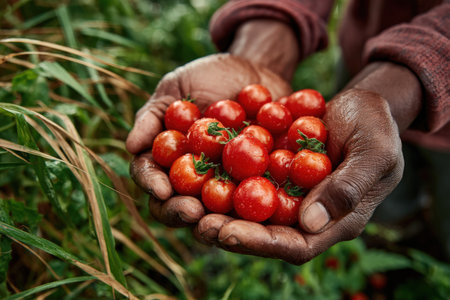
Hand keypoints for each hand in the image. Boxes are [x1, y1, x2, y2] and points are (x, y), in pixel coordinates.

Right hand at [126, 53, 291, 225]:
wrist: (254, 73)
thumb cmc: (208, 78)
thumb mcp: (177, 88)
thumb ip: (153, 114)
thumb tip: (131, 145)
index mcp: (167, 158)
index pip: (150, 176)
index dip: (152, 184)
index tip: (162, 190)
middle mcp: (193, 177)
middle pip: (179, 204)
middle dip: (182, 212)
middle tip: (193, 212)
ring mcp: (225, 184)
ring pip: (215, 212)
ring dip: (217, 220)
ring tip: (224, 221)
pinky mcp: (257, 184)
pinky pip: (257, 198)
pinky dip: (259, 202)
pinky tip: (266, 202)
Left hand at [194, 62, 421, 263]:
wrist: (361, 105)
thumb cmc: (377, 127)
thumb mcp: (373, 153)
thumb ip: (348, 188)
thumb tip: (310, 223)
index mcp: (335, 221)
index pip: (296, 245)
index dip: (261, 243)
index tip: (228, 234)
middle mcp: (307, 215)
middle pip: (265, 234)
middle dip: (230, 232)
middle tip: (197, 223)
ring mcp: (289, 195)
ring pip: (250, 212)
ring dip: (218, 211)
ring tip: (187, 205)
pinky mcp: (275, 173)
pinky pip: (246, 182)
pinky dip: (223, 181)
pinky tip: (198, 174)